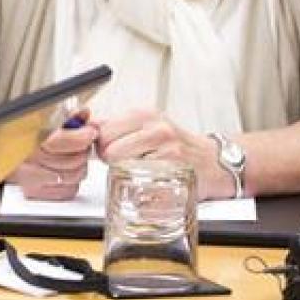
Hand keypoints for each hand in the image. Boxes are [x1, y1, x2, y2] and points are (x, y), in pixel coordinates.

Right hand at [9, 113, 97, 199]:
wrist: (2, 153)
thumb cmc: (25, 137)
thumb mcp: (46, 121)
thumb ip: (66, 117)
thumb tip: (83, 113)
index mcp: (31, 137)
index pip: (64, 139)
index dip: (82, 136)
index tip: (89, 132)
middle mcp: (29, 158)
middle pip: (72, 160)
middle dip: (83, 151)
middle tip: (83, 145)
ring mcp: (31, 177)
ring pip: (72, 176)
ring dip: (80, 168)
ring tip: (76, 158)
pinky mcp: (34, 191)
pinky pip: (67, 191)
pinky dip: (73, 183)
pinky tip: (67, 172)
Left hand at [95, 108, 229, 199]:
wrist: (213, 161)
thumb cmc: (176, 145)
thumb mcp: (145, 127)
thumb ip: (115, 127)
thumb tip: (86, 127)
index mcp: (143, 114)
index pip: (101, 130)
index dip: (100, 145)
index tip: (111, 150)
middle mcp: (155, 127)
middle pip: (107, 149)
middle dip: (111, 160)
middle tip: (127, 162)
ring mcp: (167, 148)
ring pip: (121, 165)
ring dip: (124, 173)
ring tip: (140, 170)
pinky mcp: (175, 169)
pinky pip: (141, 181)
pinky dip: (141, 185)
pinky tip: (152, 179)